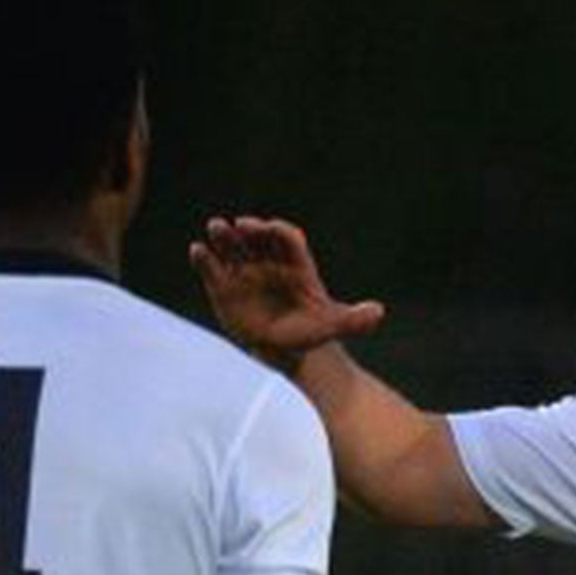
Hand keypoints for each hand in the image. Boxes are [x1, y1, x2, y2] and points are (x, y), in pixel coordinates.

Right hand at [191, 217, 385, 372]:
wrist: (286, 349)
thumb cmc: (310, 332)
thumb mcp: (333, 326)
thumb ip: (354, 319)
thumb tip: (378, 313)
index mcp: (295, 264)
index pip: (286, 239)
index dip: (277, 231)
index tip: (268, 228)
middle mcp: (268, 262)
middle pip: (257, 238)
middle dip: (248, 229)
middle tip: (237, 224)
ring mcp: (244, 273)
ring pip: (233, 248)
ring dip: (223, 236)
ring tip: (215, 227)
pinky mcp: (224, 287)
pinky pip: (213, 269)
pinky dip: (204, 259)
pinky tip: (197, 250)